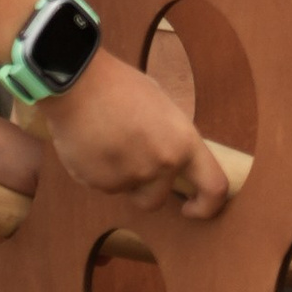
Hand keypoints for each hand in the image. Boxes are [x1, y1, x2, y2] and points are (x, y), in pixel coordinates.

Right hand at [45, 48, 231, 217]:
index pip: (213, 187)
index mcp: (183, 142)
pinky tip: (89, 143)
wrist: (78, 84)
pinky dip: (96, 171)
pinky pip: (101, 184)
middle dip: (144, 189)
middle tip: (129, 161)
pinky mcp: (99, 182)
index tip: (191, 207)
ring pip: (125, 190)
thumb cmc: (119, 85)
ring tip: (105, 140)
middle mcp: (161, 165)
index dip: (206, 205)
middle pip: (157, 199)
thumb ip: (170, 137)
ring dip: (118, 176)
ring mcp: (129, 177)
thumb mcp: (160, 105)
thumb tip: (171, 154)